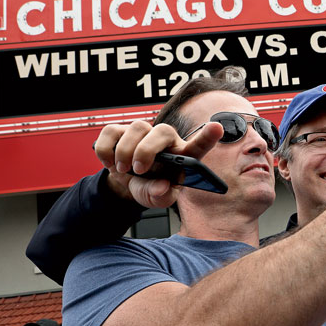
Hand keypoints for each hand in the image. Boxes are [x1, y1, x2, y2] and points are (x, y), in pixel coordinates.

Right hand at [93, 119, 223, 207]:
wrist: (126, 184)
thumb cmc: (149, 187)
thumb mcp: (157, 198)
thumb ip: (161, 196)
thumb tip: (162, 187)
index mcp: (182, 156)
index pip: (199, 145)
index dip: (208, 136)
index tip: (217, 128)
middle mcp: (165, 140)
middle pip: (162, 131)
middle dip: (147, 151)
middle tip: (138, 170)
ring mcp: (143, 133)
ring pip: (137, 128)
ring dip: (126, 152)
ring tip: (123, 169)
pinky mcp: (120, 131)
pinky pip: (112, 131)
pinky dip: (107, 150)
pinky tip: (109, 163)